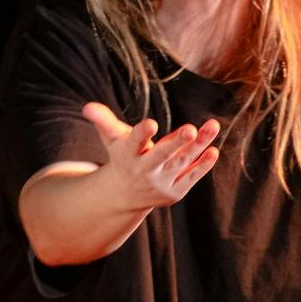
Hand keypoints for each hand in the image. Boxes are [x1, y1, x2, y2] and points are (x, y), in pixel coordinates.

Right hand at [80, 103, 222, 211]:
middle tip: (191, 128)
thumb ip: (103, 121)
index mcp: (128, 155)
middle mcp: (144, 171)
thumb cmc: (122, 157)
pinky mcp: (174, 192)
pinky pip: (190, 177)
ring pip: (182, 162)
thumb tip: (87, 107)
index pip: (135, 142)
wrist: (125, 195)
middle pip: (162, 156)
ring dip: (199, 145)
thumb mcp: (111, 139)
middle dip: (176, 143)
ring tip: (213, 125)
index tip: (151, 123)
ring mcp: (160, 183)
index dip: (142, 133)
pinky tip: (213, 150)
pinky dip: (202, 165)